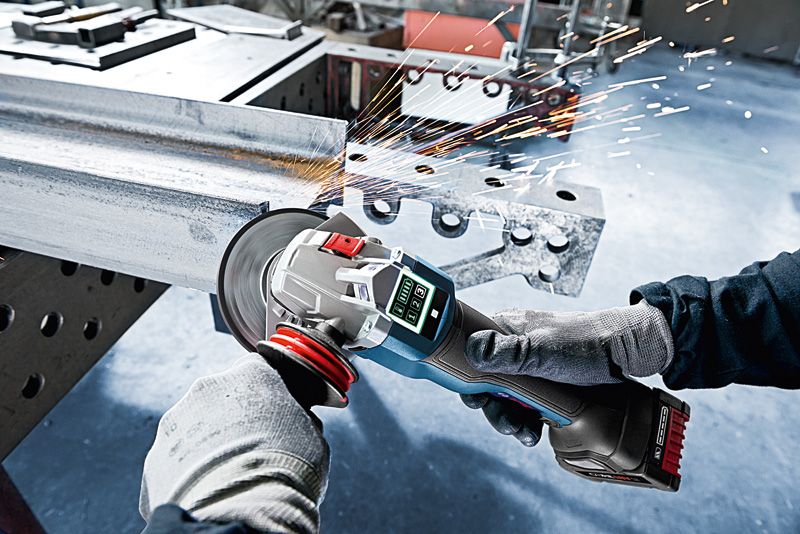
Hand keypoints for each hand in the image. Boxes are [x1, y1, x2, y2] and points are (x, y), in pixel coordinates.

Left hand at [140, 353, 328, 532]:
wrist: (243, 514)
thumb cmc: (286, 471)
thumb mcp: (314, 436)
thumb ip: (300, 419)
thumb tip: (298, 424)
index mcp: (251, 373)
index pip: (261, 372)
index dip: (270, 396)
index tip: (276, 416)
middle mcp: (209, 387)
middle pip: (224, 398)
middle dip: (236, 420)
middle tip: (255, 450)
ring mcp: (177, 421)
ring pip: (197, 429)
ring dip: (211, 446)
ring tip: (231, 476)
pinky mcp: (156, 456)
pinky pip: (178, 461)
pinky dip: (191, 474)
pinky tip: (211, 491)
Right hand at [461, 301, 672, 443]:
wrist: (625, 353)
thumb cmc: (586, 343)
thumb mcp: (541, 350)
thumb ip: (506, 353)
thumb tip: (472, 351)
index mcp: (507, 329)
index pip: (471, 352)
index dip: (467, 378)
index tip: (474, 398)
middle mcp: (514, 347)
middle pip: (487, 382)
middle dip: (494, 408)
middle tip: (506, 423)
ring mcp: (530, 367)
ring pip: (506, 398)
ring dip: (511, 419)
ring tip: (524, 433)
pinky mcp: (545, 384)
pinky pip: (526, 405)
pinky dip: (527, 420)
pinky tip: (535, 430)